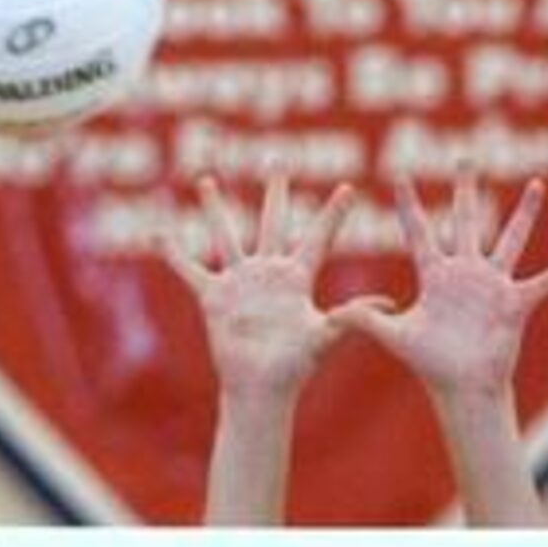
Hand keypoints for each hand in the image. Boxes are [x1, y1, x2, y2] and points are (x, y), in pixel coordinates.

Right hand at [163, 167, 353, 397]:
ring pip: (225, 235)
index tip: (351, 188)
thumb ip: (353, 316)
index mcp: (298, 278)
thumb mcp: (325, 336)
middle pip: (273, 221)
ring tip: (206, 180)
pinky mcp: (214, 297)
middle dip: (276, 190)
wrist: (260, 388)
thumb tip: (389, 304)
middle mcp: (269, 273)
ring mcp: (241, 282)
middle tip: (279, 158)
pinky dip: (173, 254)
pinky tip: (158, 233)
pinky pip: (189, 270)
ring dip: (215, 208)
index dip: (335, 213)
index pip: (320, 237)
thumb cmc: (295, 367)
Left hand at [329, 168, 547, 404]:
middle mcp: (465, 273)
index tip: (397, 173)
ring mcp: (492, 286)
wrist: (463, 388)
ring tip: (537, 185)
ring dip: (525, 213)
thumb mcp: (395, 338)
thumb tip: (333, 313)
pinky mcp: (515, 303)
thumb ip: (366, 321)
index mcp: (434, 276)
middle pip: (466, 220)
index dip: (407, 203)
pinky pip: (544, 283)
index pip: (418, 230)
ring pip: (511, 239)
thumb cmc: (431, 366)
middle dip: (465, 190)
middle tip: (465, 159)